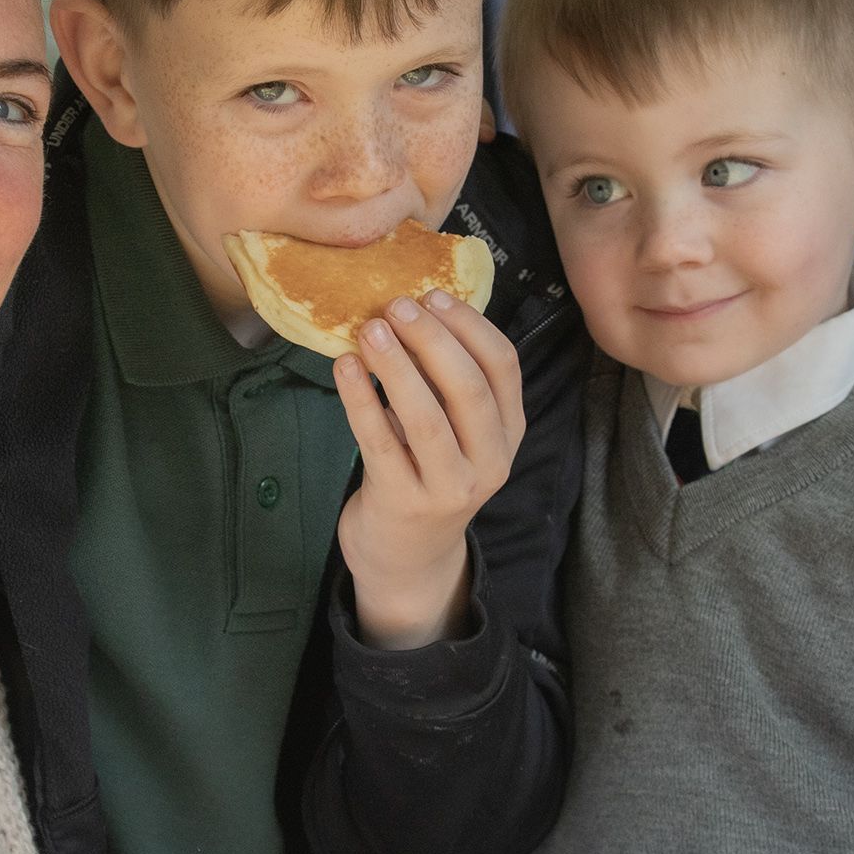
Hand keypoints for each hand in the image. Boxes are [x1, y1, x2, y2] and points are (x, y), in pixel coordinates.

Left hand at [333, 289, 525, 649]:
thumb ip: (447, 382)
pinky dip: (361, 400)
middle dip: (432, 339)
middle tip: (396, 305)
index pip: (503, 367)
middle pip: (468, 388)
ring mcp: (448, 488)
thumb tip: (414, 308)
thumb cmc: (427, 475)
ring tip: (369, 329)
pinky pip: (380, 442)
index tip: (433, 295)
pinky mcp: (404, 502)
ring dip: (396, 366)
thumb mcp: (457, 433)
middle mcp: (489, 462)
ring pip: (426, 417)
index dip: (469, 325)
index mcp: (508, 434)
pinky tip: (344, 368)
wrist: (407, 557)